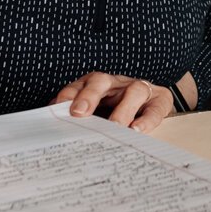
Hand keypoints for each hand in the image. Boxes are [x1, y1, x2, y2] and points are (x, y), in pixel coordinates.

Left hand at [51, 73, 172, 132]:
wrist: (152, 104)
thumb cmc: (116, 111)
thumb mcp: (96, 112)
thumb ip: (76, 117)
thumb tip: (51, 127)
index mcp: (97, 84)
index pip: (80, 84)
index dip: (69, 94)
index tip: (57, 108)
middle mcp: (117, 83)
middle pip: (102, 81)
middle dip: (89, 95)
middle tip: (79, 113)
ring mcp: (140, 89)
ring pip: (133, 91)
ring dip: (123, 110)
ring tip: (115, 128)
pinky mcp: (160, 100)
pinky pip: (155, 107)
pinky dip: (146, 119)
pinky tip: (136, 130)